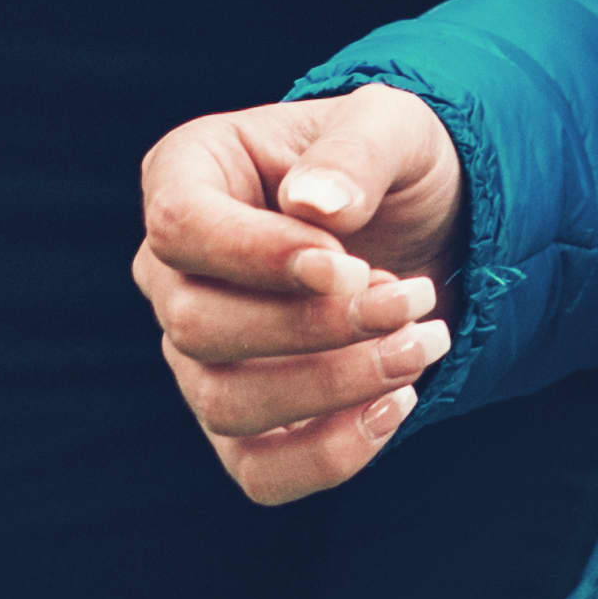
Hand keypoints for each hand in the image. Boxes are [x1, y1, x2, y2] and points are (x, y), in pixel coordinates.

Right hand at [136, 84, 469, 503]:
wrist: (425, 224)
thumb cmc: (390, 163)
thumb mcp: (394, 127)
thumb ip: (356, 152)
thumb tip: (313, 206)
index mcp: (187, 176)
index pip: (180, 228)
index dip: (256, 256)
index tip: (346, 264)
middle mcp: (172, 272)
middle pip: (196, 327)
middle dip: (315, 327)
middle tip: (411, 300)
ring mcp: (198, 355)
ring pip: (224, 404)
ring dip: (336, 386)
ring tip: (422, 342)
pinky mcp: (242, 423)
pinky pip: (259, 472)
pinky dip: (332, 453)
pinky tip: (397, 403)